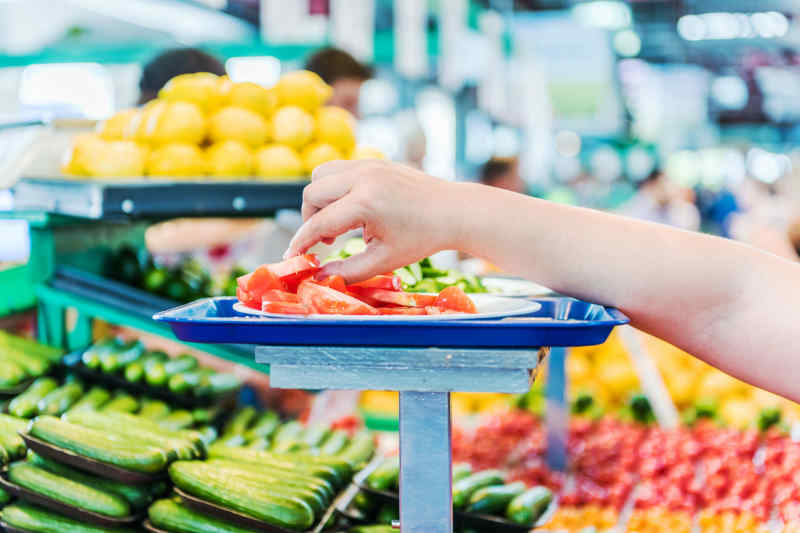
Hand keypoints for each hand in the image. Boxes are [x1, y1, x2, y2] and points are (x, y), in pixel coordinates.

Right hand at [285, 160, 462, 281]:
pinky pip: (341, 169)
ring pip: (322, 174)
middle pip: (313, 193)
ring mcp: (370, 164)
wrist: (453, 211)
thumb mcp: (385, 261)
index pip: (319, 223)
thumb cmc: (422, 238)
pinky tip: (352, 210)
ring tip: (337, 224)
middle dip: (310, 219)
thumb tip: (318, 277)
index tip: (292, 257)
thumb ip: (348, 271)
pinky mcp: (375, 161)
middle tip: (324, 243)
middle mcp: (364, 177)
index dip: (301, 242)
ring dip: (320, 199)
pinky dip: (336, 188)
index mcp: (366, 202)